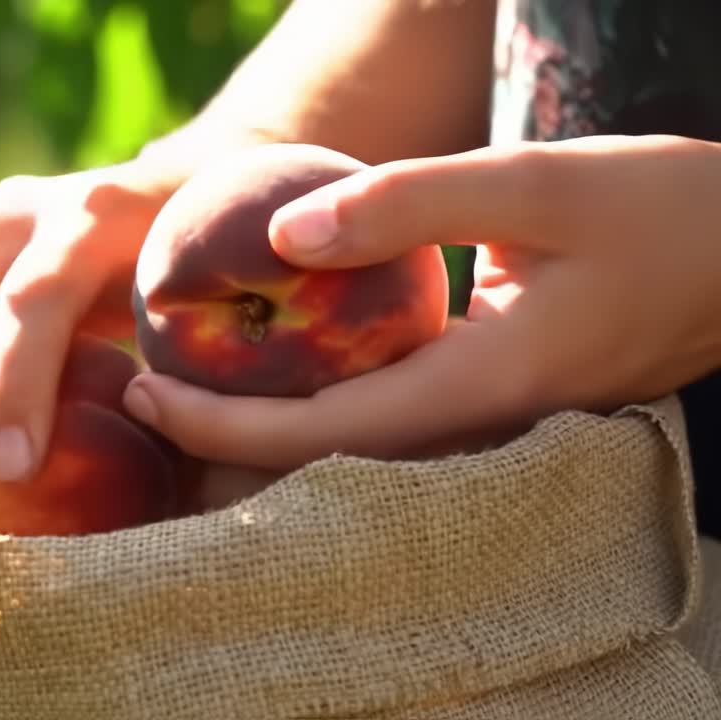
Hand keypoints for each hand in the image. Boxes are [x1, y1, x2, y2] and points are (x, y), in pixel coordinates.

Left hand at [123, 134, 720, 472]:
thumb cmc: (659, 209)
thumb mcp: (536, 181)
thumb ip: (409, 203)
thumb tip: (283, 236)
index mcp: (483, 387)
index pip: (318, 435)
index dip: (220, 424)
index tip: (145, 395)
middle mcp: (480, 426)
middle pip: (323, 465)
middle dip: (223, 442)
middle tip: (138, 396)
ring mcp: (492, 424)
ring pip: (352, 453)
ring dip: (263, 430)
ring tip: (183, 390)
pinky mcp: (498, 402)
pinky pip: (388, 423)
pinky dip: (316, 407)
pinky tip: (280, 369)